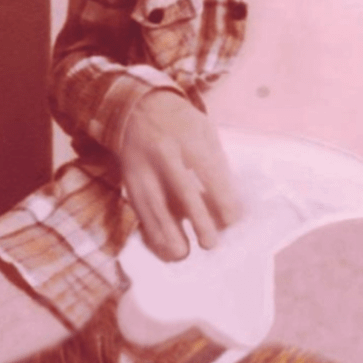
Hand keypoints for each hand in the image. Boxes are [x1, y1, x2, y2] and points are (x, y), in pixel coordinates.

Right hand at [116, 90, 241, 260]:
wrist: (136, 108)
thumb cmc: (180, 122)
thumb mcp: (204, 131)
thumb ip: (217, 164)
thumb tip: (229, 204)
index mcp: (188, 137)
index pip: (208, 171)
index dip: (221, 198)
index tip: (232, 220)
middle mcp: (163, 154)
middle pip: (182, 192)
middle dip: (197, 221)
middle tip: (211, 244)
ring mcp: (142, 170)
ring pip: (155, 208)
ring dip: (169, 235)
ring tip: (184, 254)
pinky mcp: (129, 183)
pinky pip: (140, 213)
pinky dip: (152, 233)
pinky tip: (164, 248)